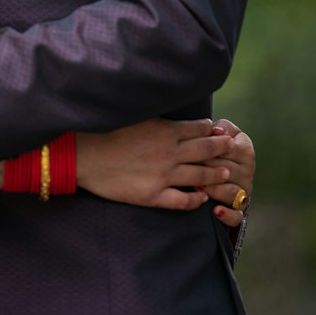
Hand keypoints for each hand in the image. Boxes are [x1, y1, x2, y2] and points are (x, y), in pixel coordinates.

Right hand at [75, 117, 249, 214]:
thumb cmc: (105, 130)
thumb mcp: (134, 115)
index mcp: (165, 131)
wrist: (84, 154)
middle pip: (204, 150)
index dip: (210, 129)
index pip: (197, 129)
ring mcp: (163, 176)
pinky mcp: (153, 195)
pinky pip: (183, 200)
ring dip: (215, 173)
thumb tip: (172, 114)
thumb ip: (156, 118)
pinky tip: (202, 198)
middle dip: (221, 148)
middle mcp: (169, 153)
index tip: (218, 130)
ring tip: (225, 172)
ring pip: (200, 175)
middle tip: (231, 147)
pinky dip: (196, 200)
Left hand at [205, 118, 254, 229]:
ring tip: (197, 186)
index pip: (230, 149)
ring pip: (232, 193)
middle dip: (208, 170)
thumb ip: (221, 129)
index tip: (194, 149)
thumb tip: (217, 131)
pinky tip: (216, 211)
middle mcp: (248, 172)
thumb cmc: (216, 147)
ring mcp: (245, 193)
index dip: (211, 149)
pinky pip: (236, 216)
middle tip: (188, 168)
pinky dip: (227, 215)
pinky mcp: (239, 210)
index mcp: (245, 150)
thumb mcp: (221, 133)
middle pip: (229, 171)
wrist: (219, 168)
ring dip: (215, 190)